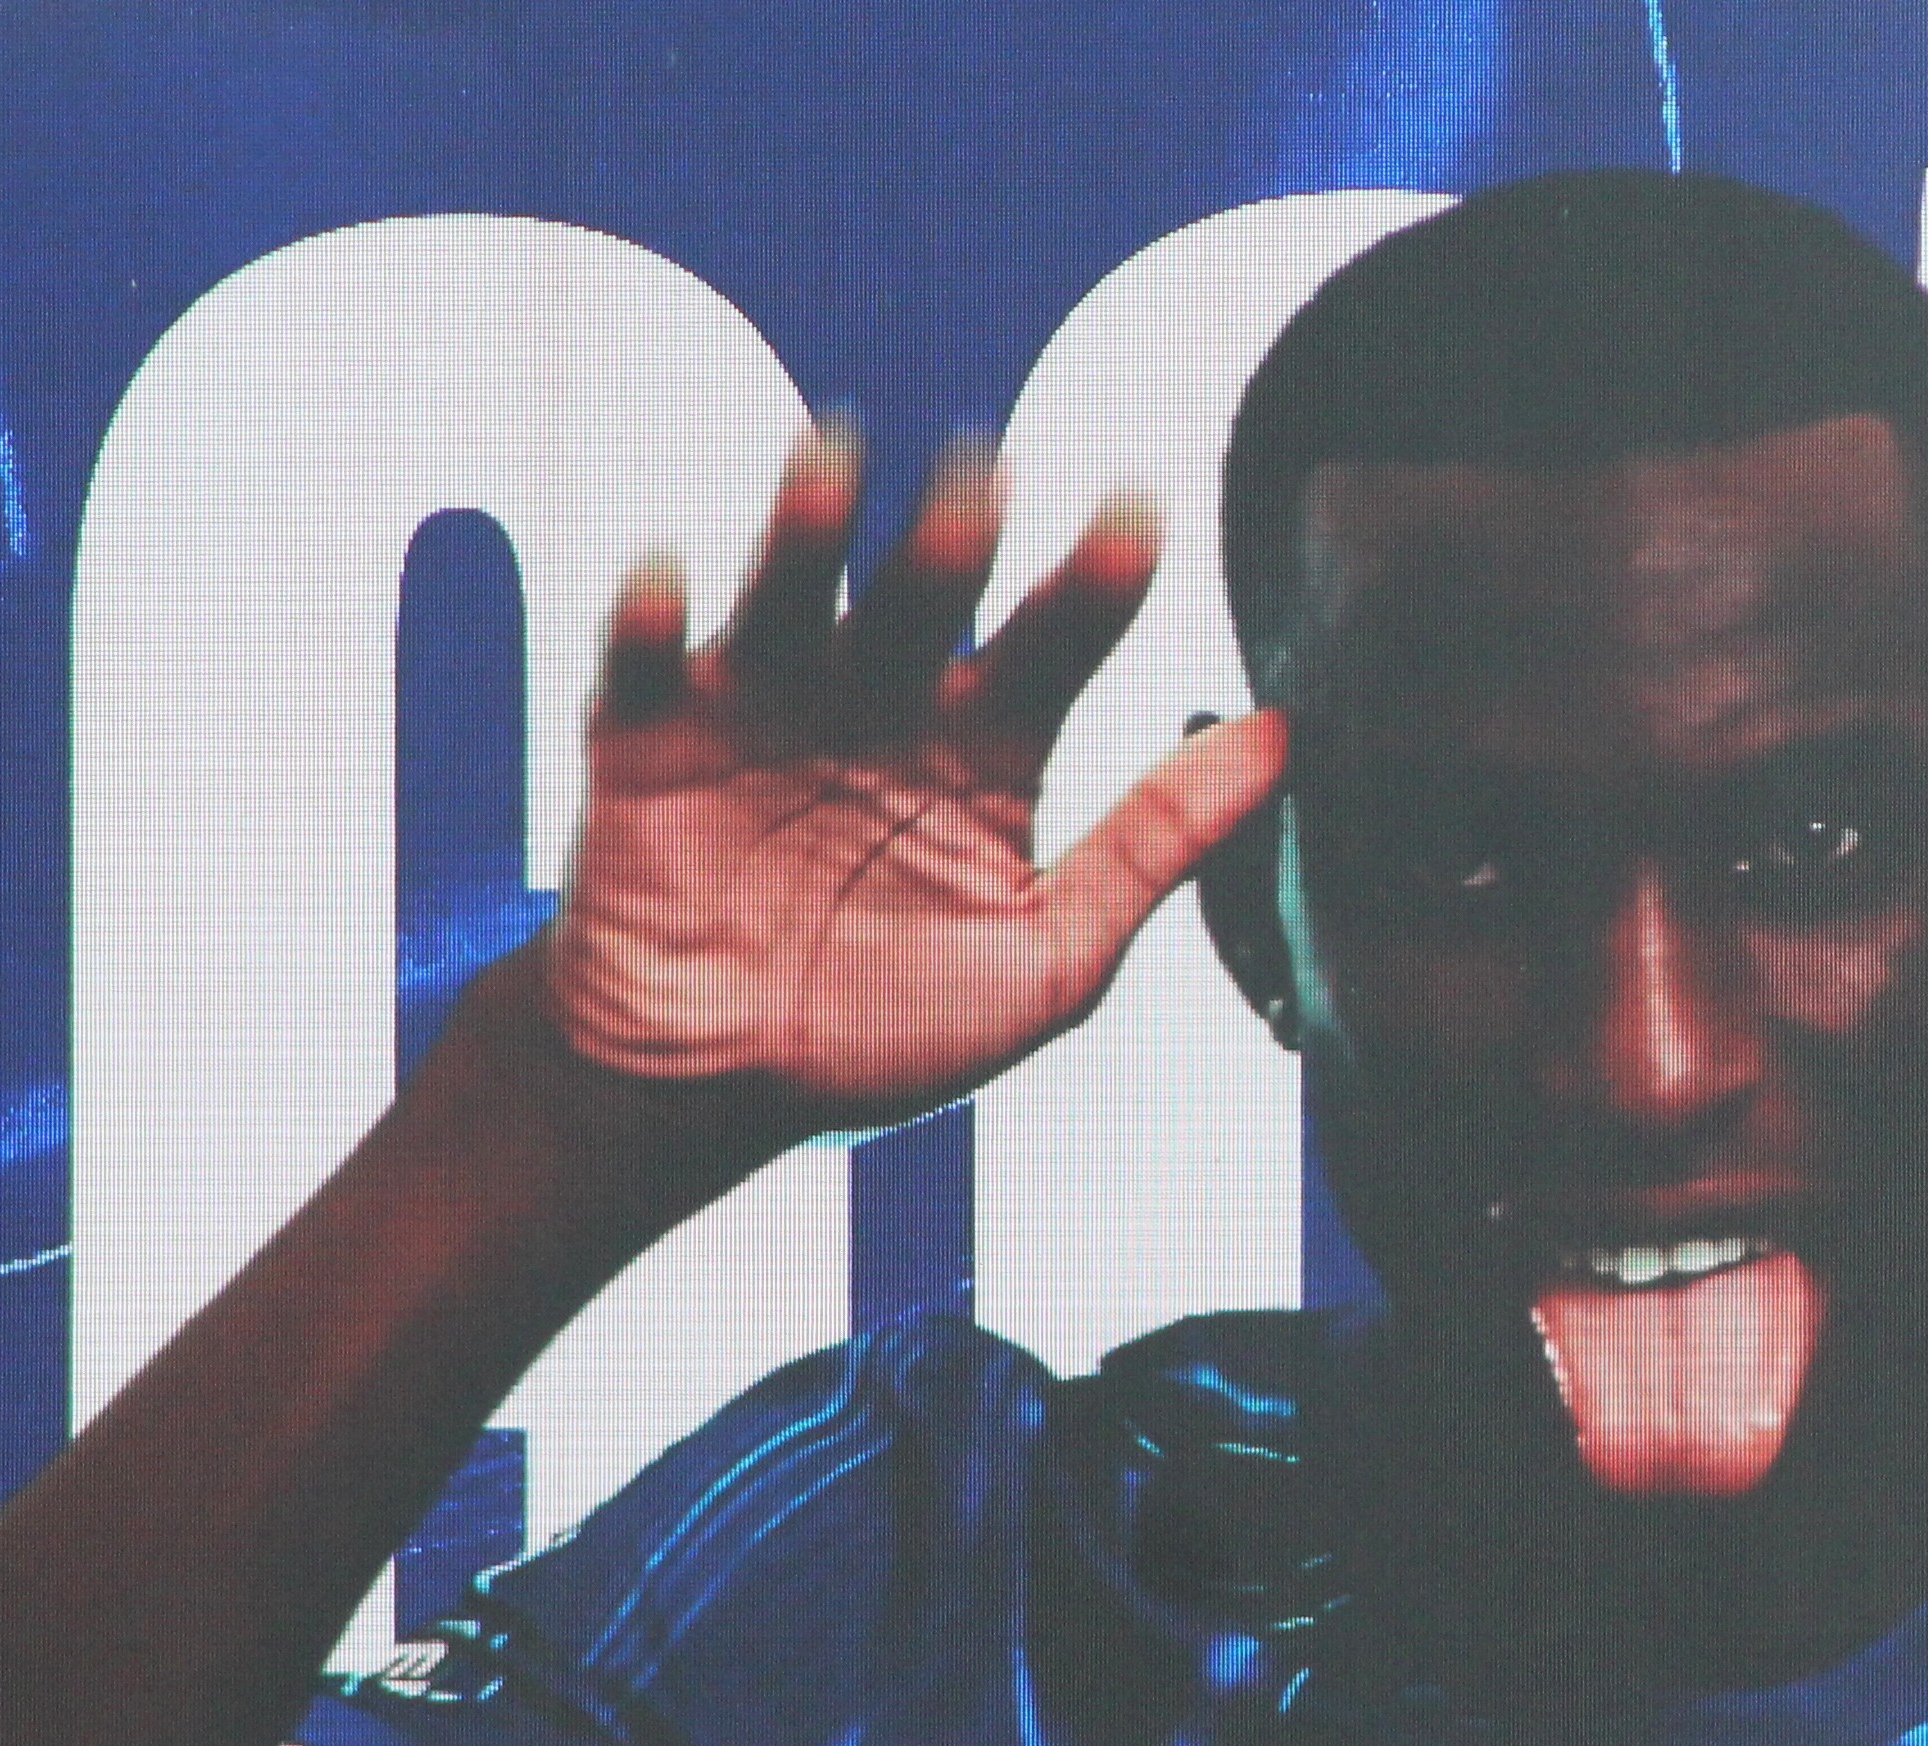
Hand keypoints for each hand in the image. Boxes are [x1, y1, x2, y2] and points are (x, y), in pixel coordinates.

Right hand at [543, 422, 1286, 1128]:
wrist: (717, 1095)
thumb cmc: (890, 1033)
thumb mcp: (1052, 961)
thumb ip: (1158, 845)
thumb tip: (1283, 737)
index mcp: (987, 743)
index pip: (1058, 637)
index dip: (1097, 577)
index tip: (1140, 514)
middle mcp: (880, 698)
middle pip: (926, 592)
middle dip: (954, 536)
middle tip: (984, 490)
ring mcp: (761, 706)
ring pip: (791, 591)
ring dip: (810, 528)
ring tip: (837, 468)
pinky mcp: (645, 737)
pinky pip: (644, 661)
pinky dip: (653, 615)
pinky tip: (673, 583)